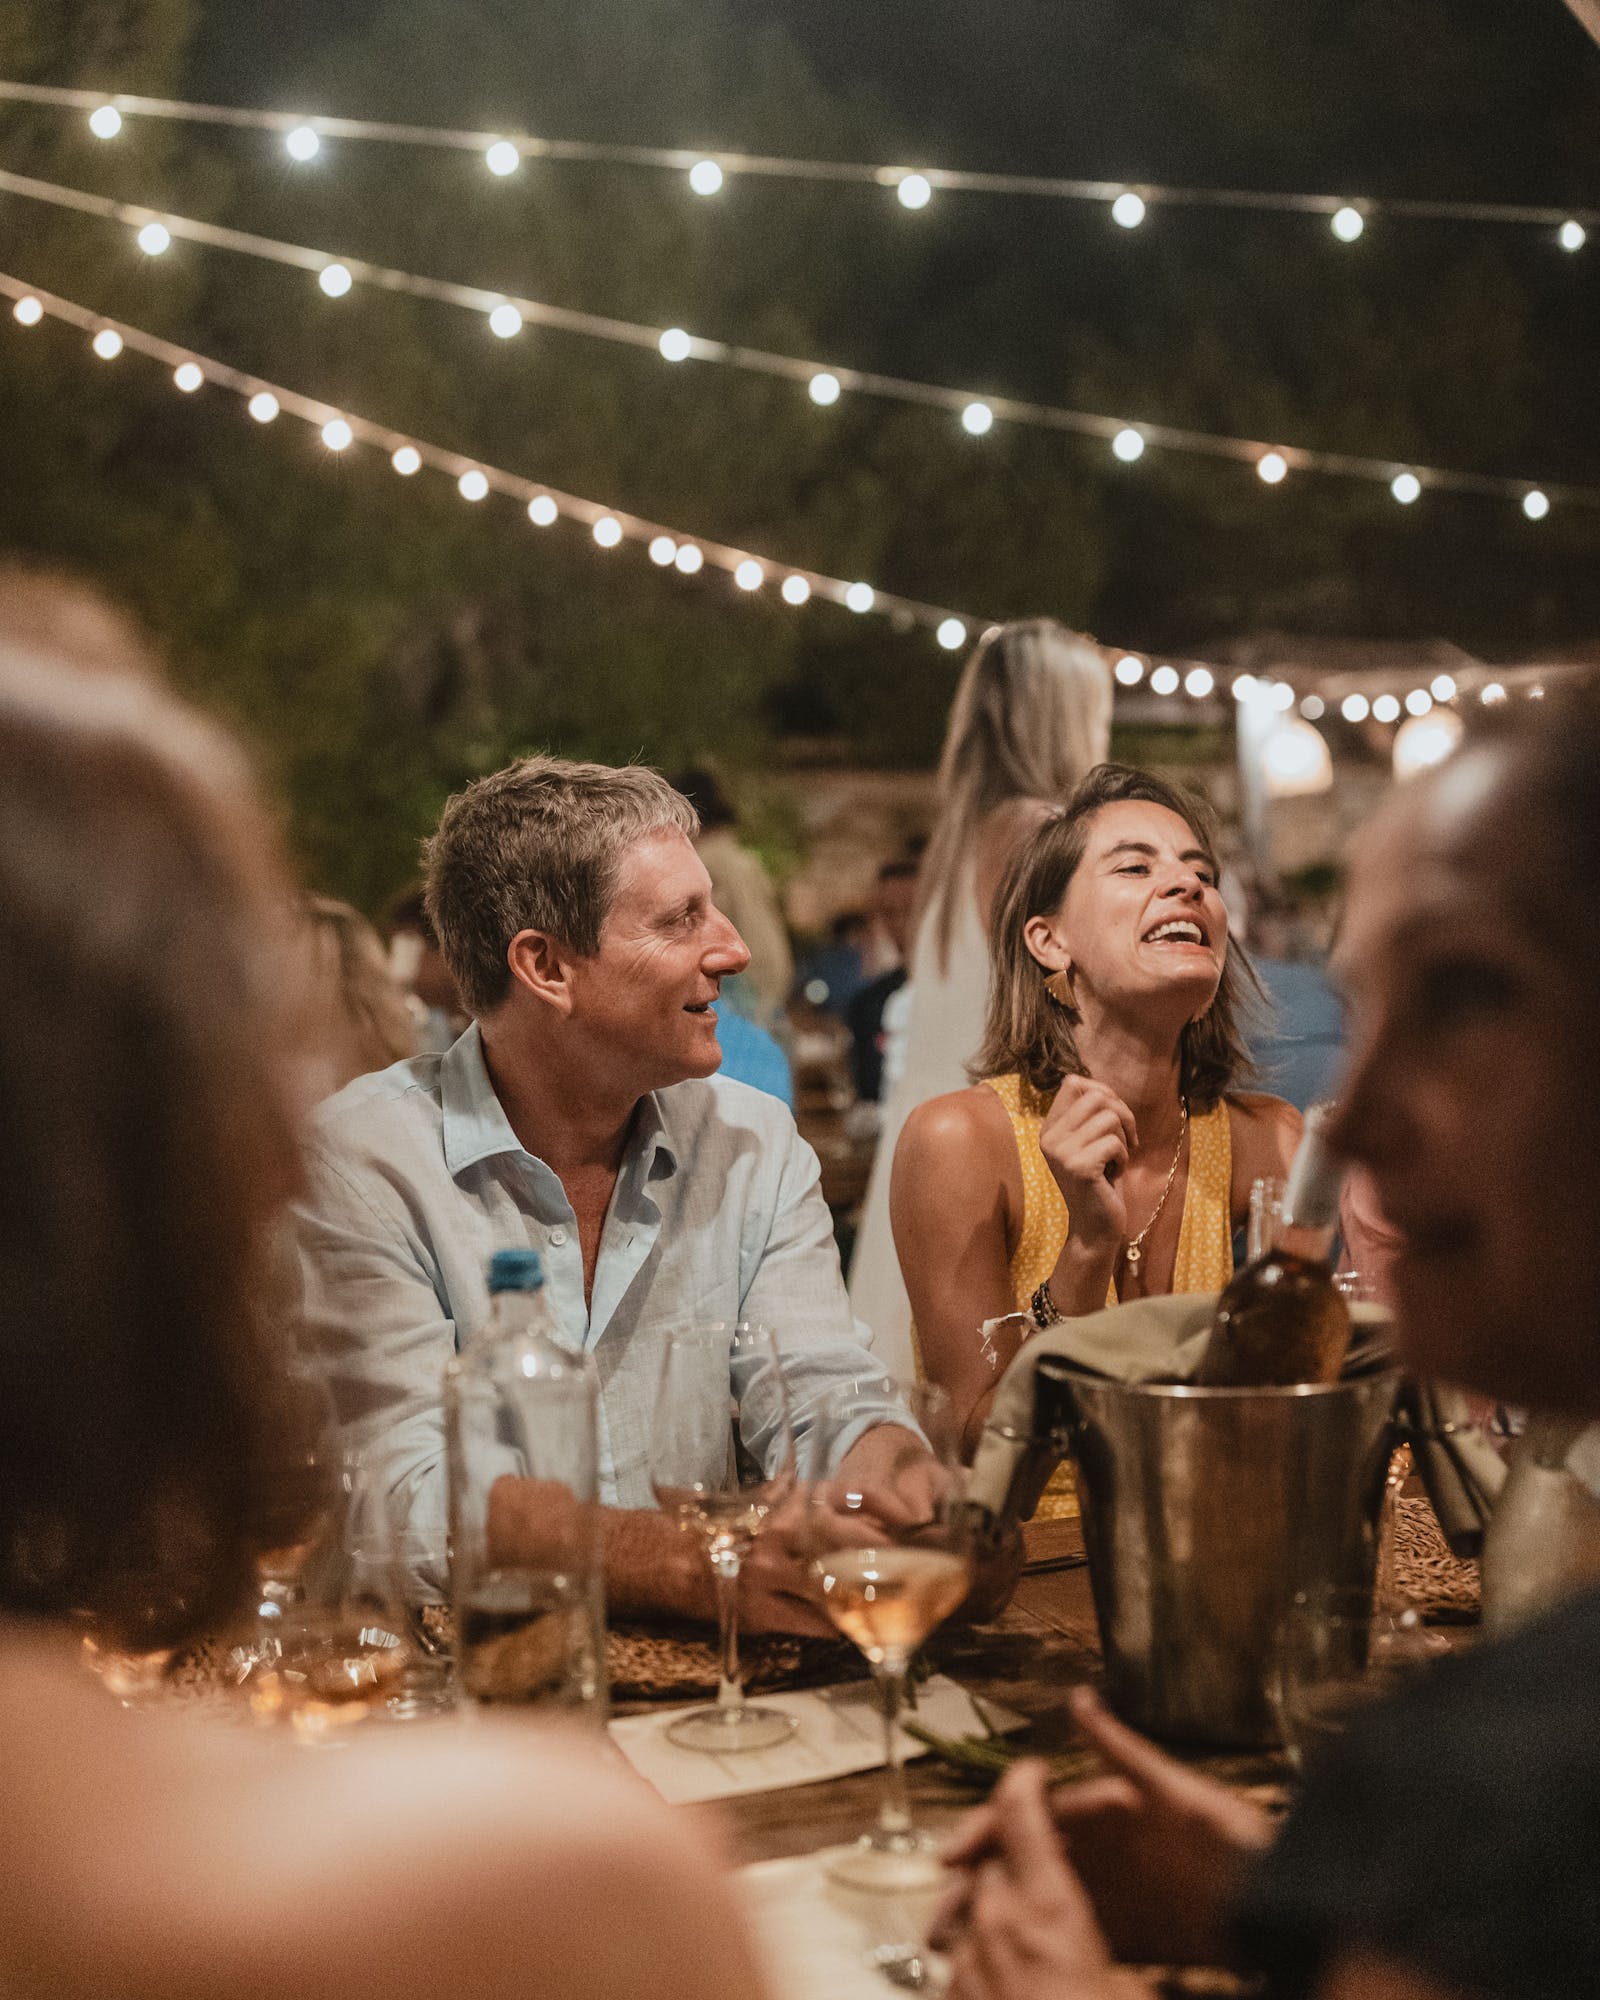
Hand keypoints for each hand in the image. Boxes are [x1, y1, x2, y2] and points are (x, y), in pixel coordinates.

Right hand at [934, 1688, 1273, 1968]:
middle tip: (937, 1924)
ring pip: (1034, 1909)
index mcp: (1101, 1811)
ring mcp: (1108, 1895)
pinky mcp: (1126, 1939)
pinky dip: (1036, 1955)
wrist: (1282, 1907)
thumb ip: (1124, 1751)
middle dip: (975, 1892)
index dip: (983, 1834)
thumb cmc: (1234, 1841)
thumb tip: (1079, 1697)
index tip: (949, 1860)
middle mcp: (1097, 1850)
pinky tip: (1010, 1976)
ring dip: (995, 1926)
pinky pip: (1067, 1946)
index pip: (1026, 1819)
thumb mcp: (1179, 1793)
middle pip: (1020, 1868)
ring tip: (955, 1956)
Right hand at [1037, 1079, 1136, 1252]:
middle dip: (1122, 1113)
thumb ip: (1089, 1116)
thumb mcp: (1089, 1143)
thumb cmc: (1100, 1182)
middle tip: (1128, 1139)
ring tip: (1117, 1159)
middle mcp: (1049, 1138)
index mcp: (1049, 1129)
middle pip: (1096, 1096)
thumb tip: (1099, 1086)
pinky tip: (1114, 1173)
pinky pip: (1115, 1142)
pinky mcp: (1078, 1167)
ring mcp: (1061, 1153)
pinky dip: (1124, 1157)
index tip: (1114, 1117)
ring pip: (1109, 1118)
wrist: (1095, 1228)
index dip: (1102, 1092)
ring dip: (1125, 1138)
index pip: (1073, 1082)